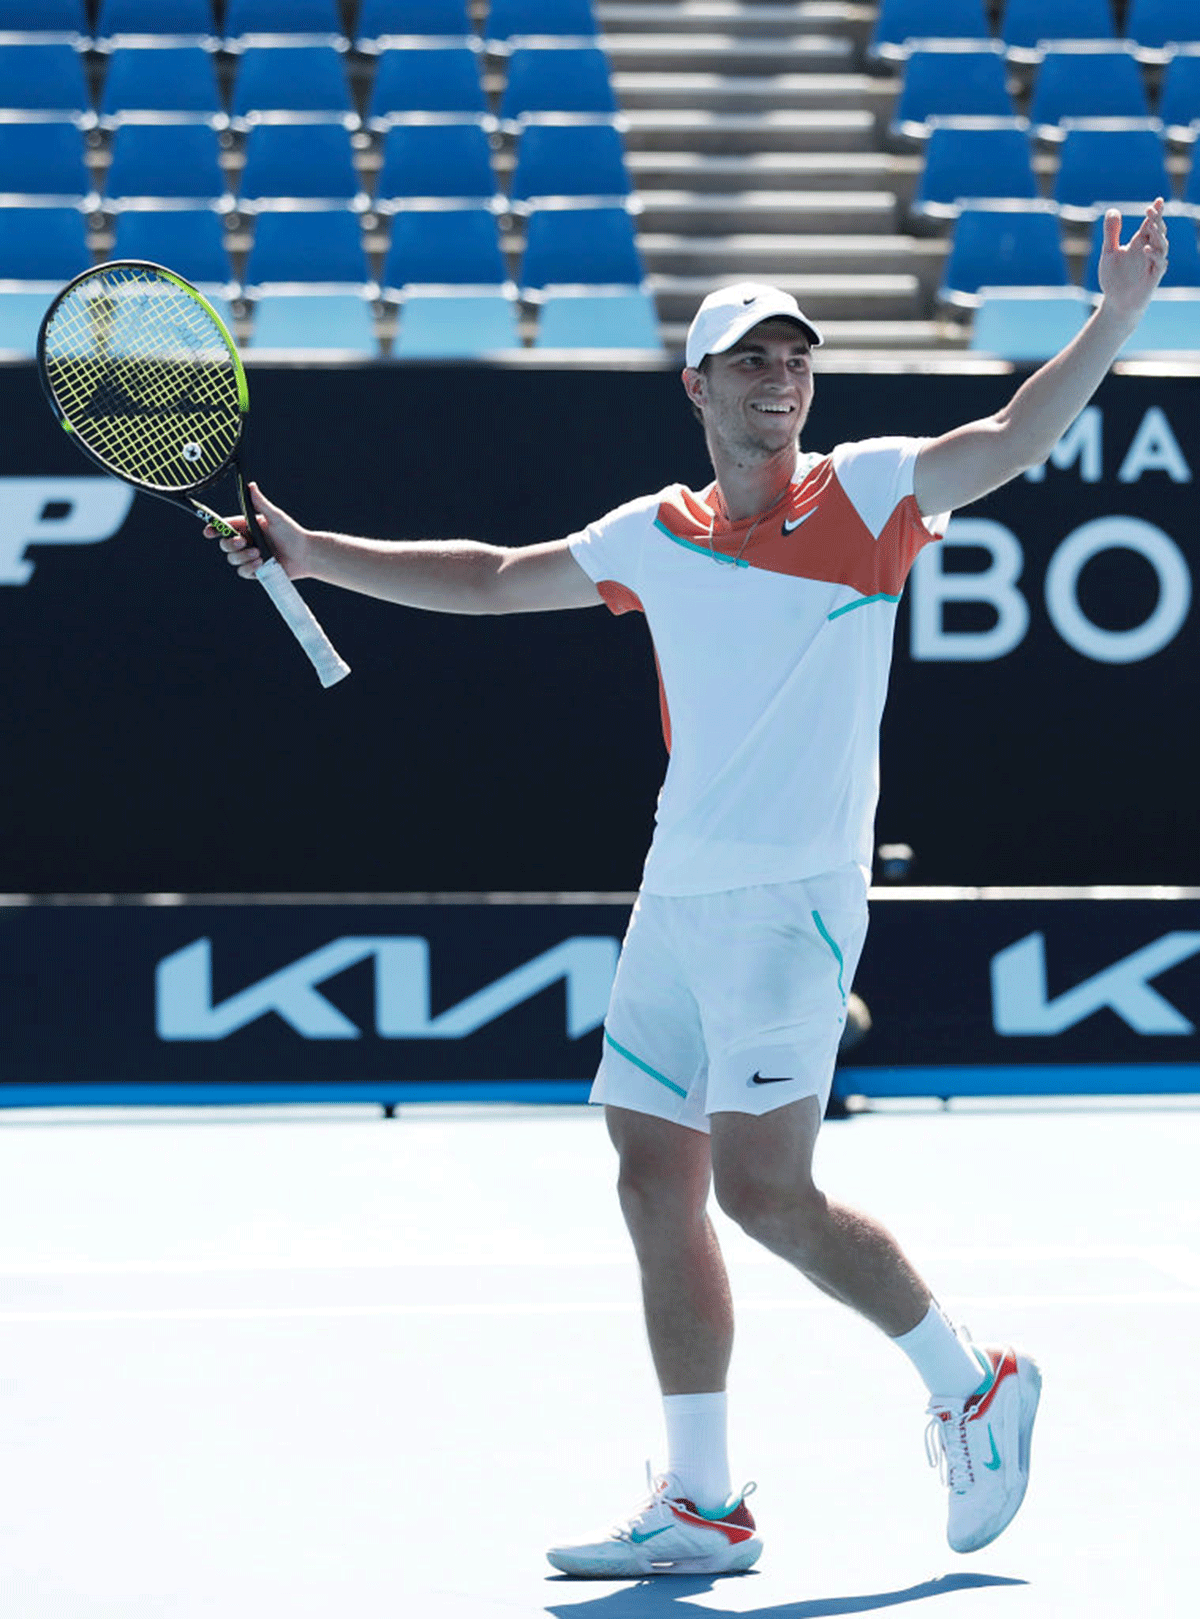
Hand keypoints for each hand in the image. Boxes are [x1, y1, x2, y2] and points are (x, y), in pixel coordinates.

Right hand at [206, 483, 311, 579]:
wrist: (305, 554)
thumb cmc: (292, 533)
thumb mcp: (275, 517)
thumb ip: (261, 504)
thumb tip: (250, 486)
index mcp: (246, 527)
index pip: (224, 528)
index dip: (213, 529)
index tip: (209, 531)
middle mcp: (246, 542)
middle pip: (225, 544)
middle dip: (230, 544)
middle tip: (242, 542)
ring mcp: (249, 557)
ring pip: (232, 559)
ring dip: (243, 557)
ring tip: (259, 554)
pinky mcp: (255, 570)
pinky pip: (243, 571)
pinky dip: (249, 568)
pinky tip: (260, 563)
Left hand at [1097, 198, 1168, 319]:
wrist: (1116, 303)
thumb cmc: (1114, 278)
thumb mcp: (1109, 253)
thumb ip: (1112, 232)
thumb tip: (1113, 210)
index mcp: (1139, 243)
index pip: (1150, 224)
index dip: (1155, 212)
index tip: (1158, 200)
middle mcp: (1148, 251)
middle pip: (1158, 232)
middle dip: (1157, 220)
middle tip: (1152, 209)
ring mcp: (1152, 264)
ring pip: (1162, 246)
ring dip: (1158, 235)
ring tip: (1151, 225)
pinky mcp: (1153, 277)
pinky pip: (1159, 264)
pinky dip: (1154, 256)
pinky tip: (1147, 249)